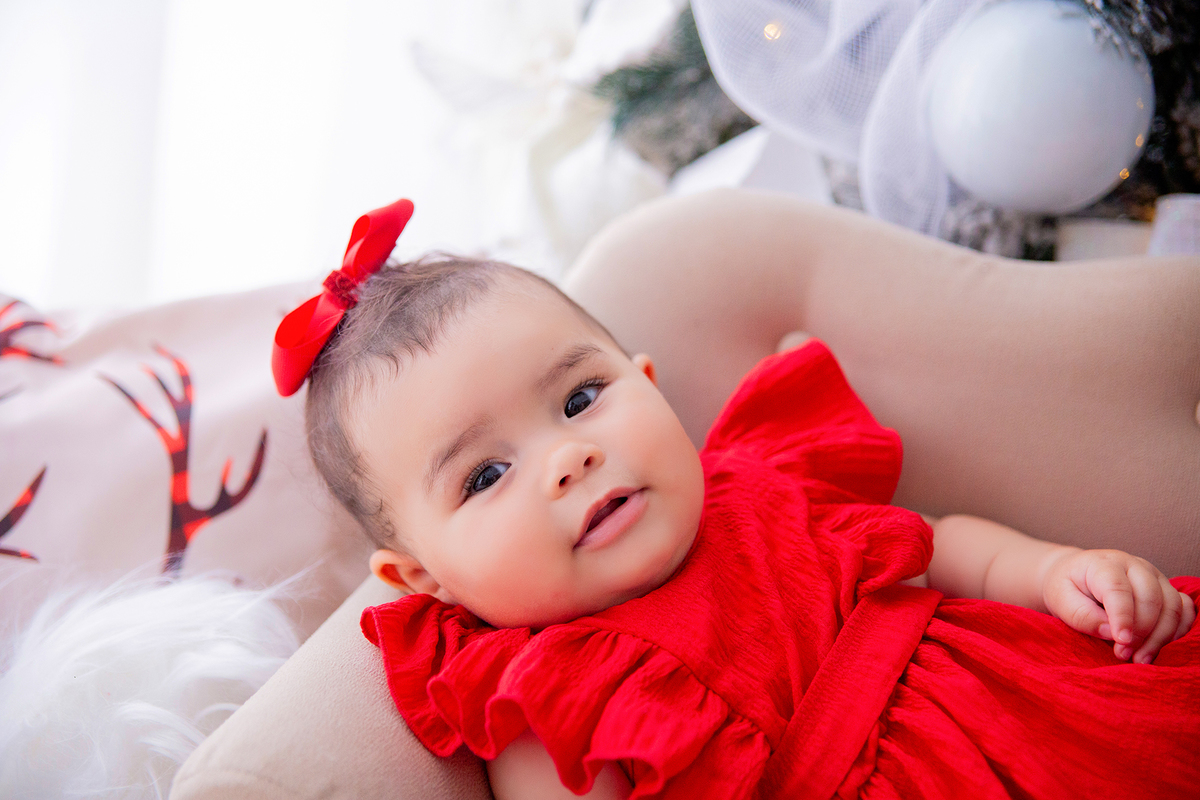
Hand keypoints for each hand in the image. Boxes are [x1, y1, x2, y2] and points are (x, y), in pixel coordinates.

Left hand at [1041, 548, 1195, 663]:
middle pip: (1151, 599)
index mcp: (1104, 564)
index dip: (1123, 618)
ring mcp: (1154, 576)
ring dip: (1160, 637)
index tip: (1121, 642)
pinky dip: (1177, 631)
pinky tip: (1158, 646)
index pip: (1119, 589)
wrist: (1075, 575)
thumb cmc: (1067, 588)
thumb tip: (1111, 632)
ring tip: (1139, 658)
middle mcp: (1134, 566)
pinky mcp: (1166, 589)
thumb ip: (1082, 616)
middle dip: (1141, 633)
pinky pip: (1185, 610)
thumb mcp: (1061, 600)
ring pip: (1172, 606)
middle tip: (1123, 654)